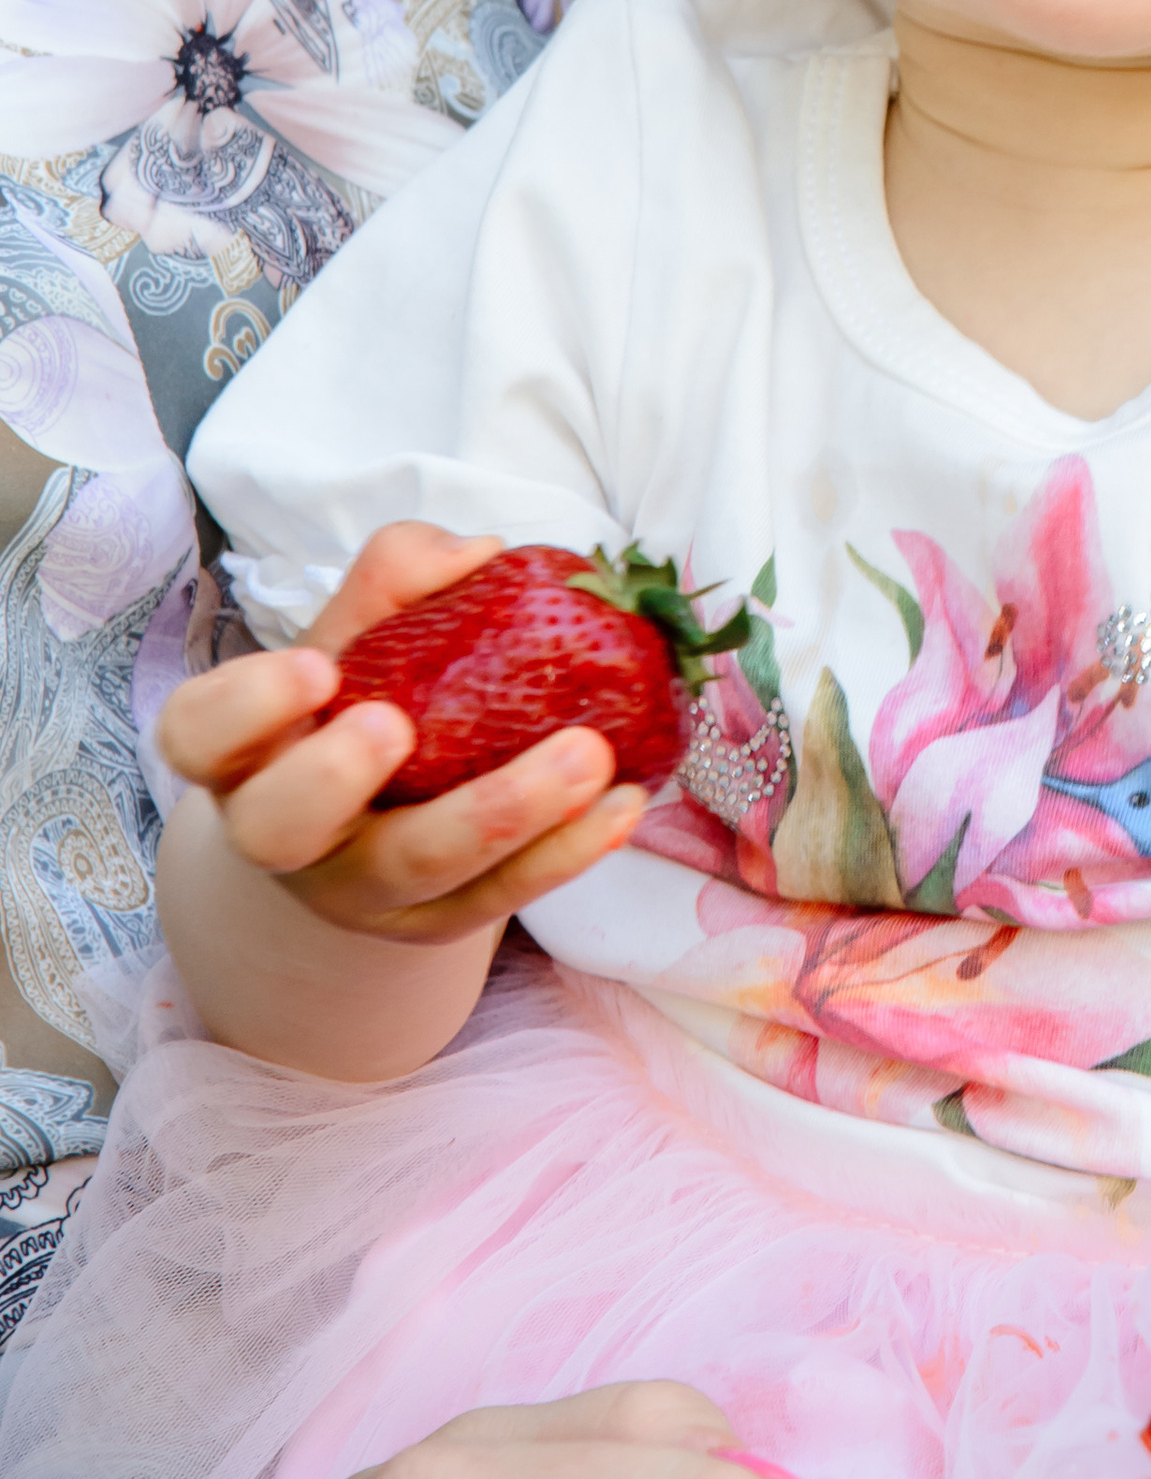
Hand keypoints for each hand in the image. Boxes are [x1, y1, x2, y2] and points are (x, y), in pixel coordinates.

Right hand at [156, 524, 647, 947]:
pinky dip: (567, 852)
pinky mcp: (436, 924)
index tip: (316, 667)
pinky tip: (622, 803)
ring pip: (416, 868)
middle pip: (278, 829)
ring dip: (505, 811)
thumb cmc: (365, 699)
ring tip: (587, 756)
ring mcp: (360, 890)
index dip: (245, 706)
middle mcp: (285, 834)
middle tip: (397, 726)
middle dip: (333, 778)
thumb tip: (478, 554)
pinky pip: (500, 897)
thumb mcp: (363, 633)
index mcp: (247, 752)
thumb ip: (399, 574)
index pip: (200, 734)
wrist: (377, 822)